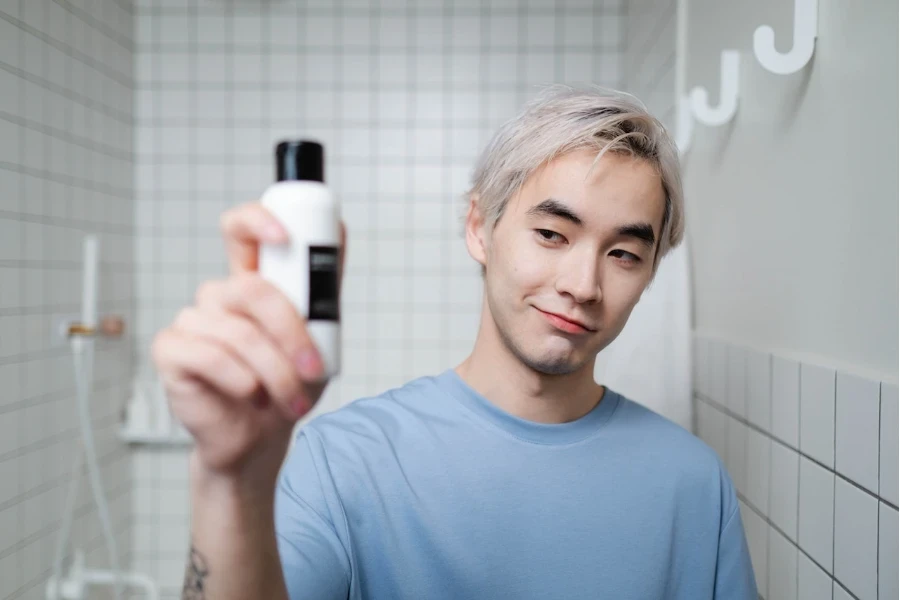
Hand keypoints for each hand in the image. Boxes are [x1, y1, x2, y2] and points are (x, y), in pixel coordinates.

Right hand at [152, 202, 346, 487]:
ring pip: (239, 333)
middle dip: (291, 333)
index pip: (240, 229)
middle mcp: (219, 295)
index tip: (284, 238)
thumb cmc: (287, 382)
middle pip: (252, 289)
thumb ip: (322, 290)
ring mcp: (192, 320)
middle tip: (314, 369)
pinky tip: (251, 396)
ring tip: (292, 401)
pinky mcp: (171, 350)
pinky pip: (210, 356)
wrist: (259, 437)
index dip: (257, 221)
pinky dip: (241, 380)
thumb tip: (338, 234)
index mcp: (251, 280)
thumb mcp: (317, 336)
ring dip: (275, 372)